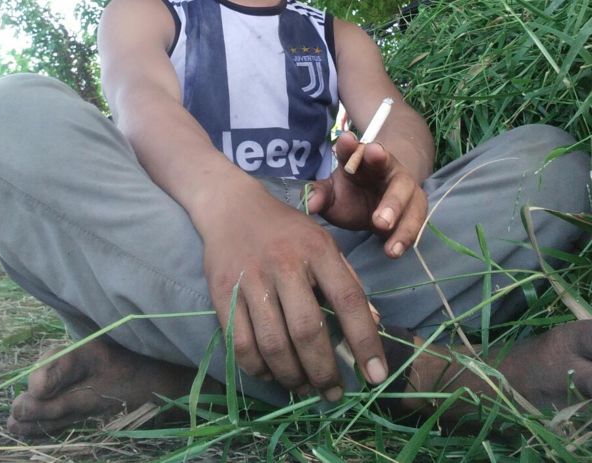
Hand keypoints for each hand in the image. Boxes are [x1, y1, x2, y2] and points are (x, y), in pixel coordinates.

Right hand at [200, 182, 387, 396]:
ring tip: (304, 387)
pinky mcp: (223, 293)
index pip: (347, 299)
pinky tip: (272, 372)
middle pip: (308, 330)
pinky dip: (258, 367)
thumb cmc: (285, 229)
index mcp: (317, 249)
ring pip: (273, 344)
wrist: (231, 206)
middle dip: (324, 371)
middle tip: (334, 393)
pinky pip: (241, 344)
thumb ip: (346, 280)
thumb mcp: (323, 242)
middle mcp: (285, 263)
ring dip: (292, 376)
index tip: (376, 375)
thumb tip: (373, 324)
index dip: (365, 340)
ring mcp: (250, 279)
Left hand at [306, 131, 427, 257]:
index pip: (353, 148)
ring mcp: (403, 184)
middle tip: (369, 195)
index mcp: (358, 158)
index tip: (346, 140)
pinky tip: (393, 250)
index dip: (349, 145)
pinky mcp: (416, 205)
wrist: (378, 203)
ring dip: (395, 210)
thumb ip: (321, 196)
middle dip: (377, 169)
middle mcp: (384, 166)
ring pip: (405, 193)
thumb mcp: (332, 193)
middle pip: (385, 165)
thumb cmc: (351, 194)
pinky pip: (414, 218)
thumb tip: (310, 204)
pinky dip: (404, 235)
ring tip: (380, 227)